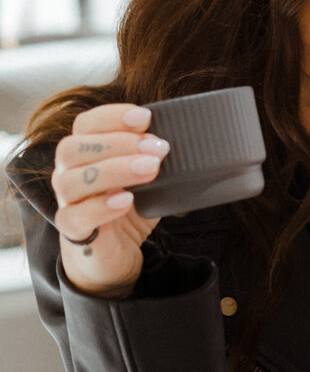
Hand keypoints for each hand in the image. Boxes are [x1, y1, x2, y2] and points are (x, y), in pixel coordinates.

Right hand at [50, 105, 168, 295]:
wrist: (114, 255)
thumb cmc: (128, 209)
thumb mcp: (146, 178)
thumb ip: (153, 159)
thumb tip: (181, 141)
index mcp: (84, 154)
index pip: (84, 124)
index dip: (112, 117)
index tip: (145, 117)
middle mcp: (68, 174)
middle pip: (72, 148)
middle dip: (118, 143)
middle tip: (158, 149)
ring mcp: (67, 203)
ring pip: (72, 181)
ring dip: (114, 170)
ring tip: (150, 170)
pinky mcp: (74, 232)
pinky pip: (75, 216)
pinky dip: (101, 206)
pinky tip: (127, 200)